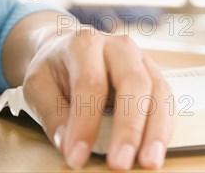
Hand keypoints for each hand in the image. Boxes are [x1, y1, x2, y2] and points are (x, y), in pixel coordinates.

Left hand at [21, 28, 174, 169]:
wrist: (67, 49)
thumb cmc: (54, 68)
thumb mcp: (38, 86)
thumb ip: (51, 114)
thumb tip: (67, 144)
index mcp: (85, 43)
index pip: (90, 83)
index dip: (85, 122)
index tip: (77, 156)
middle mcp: (119, 47)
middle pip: (133, 82)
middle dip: (129, 127)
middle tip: (120, 163)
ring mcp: (141, 59)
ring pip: (157, 90)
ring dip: (156, 130)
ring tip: (149, 162)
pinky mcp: (154, 75)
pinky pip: (167, 100)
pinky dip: (164, 127)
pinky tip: (157, 149)